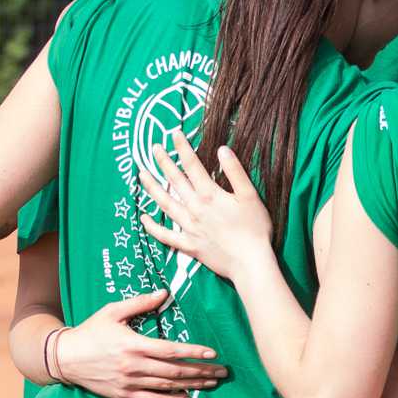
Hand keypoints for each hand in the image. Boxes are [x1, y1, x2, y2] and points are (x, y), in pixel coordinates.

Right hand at [48, 288, 226, 397]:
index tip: (213, 353)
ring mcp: (130, 383)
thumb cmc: (91, 331)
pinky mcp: (124, 395)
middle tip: (222, 372)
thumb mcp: (112, 312)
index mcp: (133, 345)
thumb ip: (140, 303)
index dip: (194, 352)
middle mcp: (134, 366)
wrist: (66, 358)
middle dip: (202, 372)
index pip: (171, 350)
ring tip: (211, 384)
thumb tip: (164, 293)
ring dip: (192, 386)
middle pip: (175, 372)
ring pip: (168, 387)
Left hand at [136, 132, 276, 282]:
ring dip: (152, 188)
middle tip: (153, 148)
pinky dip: (152, 227)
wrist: (250, 264)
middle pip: (175, 181)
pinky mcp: (188, 246)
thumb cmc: (255, 229)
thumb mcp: (250, 196)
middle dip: (163, 162)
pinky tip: (143, 218)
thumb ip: (235, 172)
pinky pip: (166, 236)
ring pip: (165, 204)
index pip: (192, 166)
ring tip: (142, 174)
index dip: (182, 148)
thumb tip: (222, 149)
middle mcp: (195, 209)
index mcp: (210, 195)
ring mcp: (189, 228)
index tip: (174, 133)